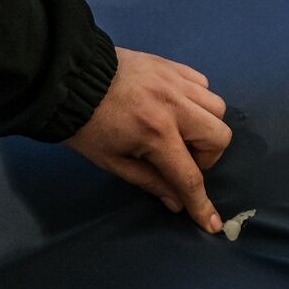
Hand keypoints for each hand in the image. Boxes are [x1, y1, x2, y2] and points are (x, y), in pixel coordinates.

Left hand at [65, 46, 231, 232]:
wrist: (69, 78)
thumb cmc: (86, 125)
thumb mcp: (112, 161)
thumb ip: (149, 181)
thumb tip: (178, 202)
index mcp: (155, 133)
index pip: (189, 176)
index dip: (201, 204)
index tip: (212, 223)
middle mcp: (175, 106)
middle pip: (219, 137)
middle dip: (207, 156)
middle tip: (182, 157)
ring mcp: (176, 82)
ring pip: (217, 108)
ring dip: (205, 126)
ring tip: (182, 130)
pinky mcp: (173, 65)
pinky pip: (203, 85)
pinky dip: (197, 101)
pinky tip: (178, 107)